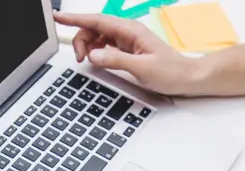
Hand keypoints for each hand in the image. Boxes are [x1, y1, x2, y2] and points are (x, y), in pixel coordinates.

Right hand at [54, 12, 201, 95]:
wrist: (186, 78)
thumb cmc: (171, 72)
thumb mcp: (142, 68)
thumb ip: (117, 60)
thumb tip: (94, 54)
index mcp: (130, 31)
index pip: (96, 21)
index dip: (75, 18)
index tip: (58, 17)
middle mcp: (127, 32)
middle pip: (94, 27)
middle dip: (81, 38)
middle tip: (80, 58)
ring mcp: (126, 40)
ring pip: (97, 36)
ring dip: (87, 46)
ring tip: (87, 60)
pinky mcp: (126, 50)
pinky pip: (104, 45)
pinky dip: (95, 51)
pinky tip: (96, 60)